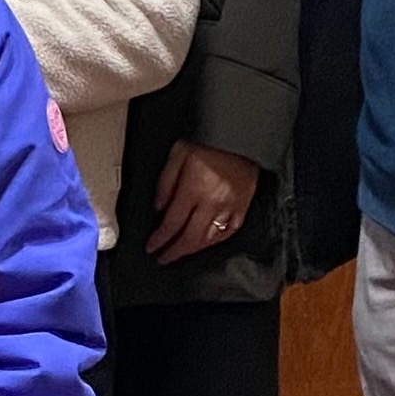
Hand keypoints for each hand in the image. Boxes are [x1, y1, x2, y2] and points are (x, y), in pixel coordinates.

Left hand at [144, 141, 259, 263]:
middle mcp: (212, 203)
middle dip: (174, 252)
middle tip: (163, 258)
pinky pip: (228, 233)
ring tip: (180, 253)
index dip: (160, 239)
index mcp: (193, 189)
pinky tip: (204, 244)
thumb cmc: (208, 142)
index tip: (151, 247)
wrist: (241, 136)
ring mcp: (230, 208)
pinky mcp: (243, 208)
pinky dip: (214, 242)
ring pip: (209, 239)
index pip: (172, 223)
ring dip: (192, 250)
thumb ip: (165, 183)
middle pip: (190, 237)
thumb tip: (159, 209)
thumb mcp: (177, 154)